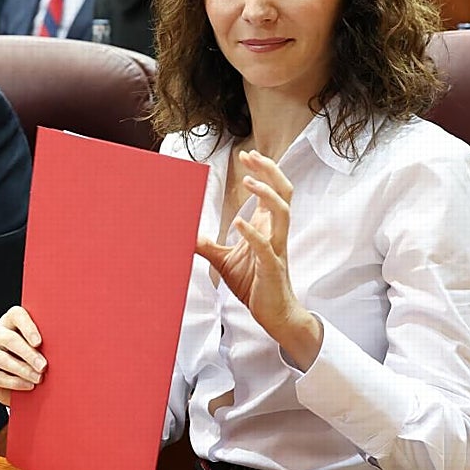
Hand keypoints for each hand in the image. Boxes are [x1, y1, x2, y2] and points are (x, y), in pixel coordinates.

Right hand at [0, 305, 45, 405]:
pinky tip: (28, 385)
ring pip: (2, 358)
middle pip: (8, 338)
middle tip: (43, 366)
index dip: (28, 327)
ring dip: (23, 370)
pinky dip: (14, 382)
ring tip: (38, 379)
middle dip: (28, 354)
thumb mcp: (40, 349)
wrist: (18, 384)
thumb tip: (64, 346)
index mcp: (9, 320)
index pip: (16, 314)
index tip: (40, 342)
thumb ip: (45, 343)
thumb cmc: (33, 360)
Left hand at [195, 150, 322, 368]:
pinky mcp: (272, 268)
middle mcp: (275, 233)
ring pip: (282, 213)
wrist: (274, 315)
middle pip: (284, 192)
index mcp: (266, 228)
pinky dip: (252, 233)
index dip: (264, 170)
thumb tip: (186, 236)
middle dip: (270, 171)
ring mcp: (276, 249)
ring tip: (248, 181)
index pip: (273, 190)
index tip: (248, 155)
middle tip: (251, 157)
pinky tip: (238, 223)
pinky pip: (265, 246)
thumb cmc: (255, 285)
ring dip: (266, 194)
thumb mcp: (225, 262)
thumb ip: (209, 247)